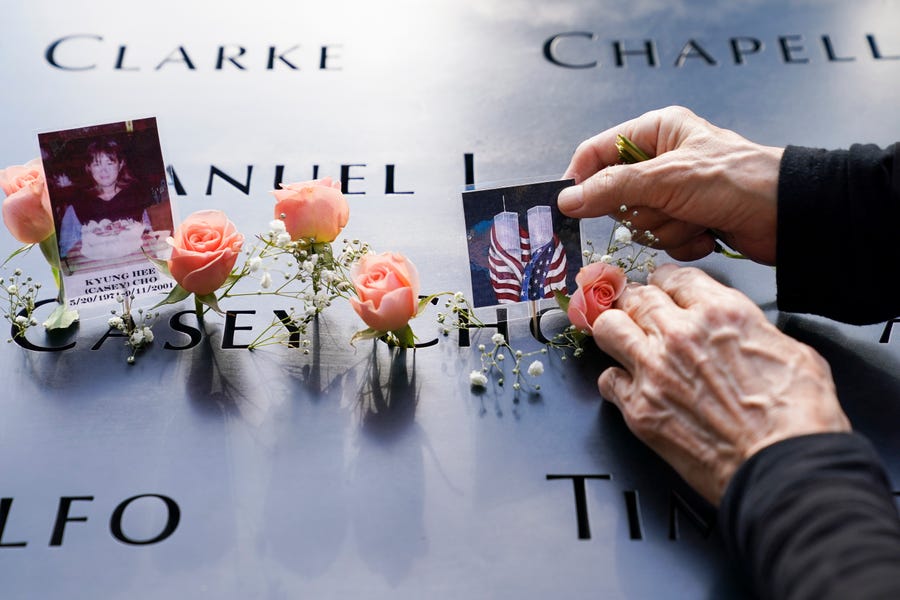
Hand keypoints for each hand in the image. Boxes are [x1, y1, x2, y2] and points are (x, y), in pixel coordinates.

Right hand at [558, 106, 782, 264]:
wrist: (789, 215)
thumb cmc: (736, 179)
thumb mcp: (667, 178)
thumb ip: (612, 188)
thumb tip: (568, 199)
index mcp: (656, 131)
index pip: (597, 152)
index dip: (582, 179)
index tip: (571, 206)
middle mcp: (661, 160)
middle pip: (615, 195)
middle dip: (642, 210)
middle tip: (667, 206)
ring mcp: (674, 193)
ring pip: (639, 223)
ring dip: (666, 228)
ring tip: (696, 218)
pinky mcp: (687, 220)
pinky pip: (661, 239)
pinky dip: (683, 241)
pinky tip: (706, 231)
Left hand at [591, 264, 850, 503]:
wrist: (784, 467)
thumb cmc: (798, 418)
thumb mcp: (792, 350)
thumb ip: (752, 331)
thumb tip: (743, 334)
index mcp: (721, 313)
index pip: (674, 277)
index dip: (668, 282)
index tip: (665, 289)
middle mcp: (680, 335)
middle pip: (636, 297)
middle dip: (637, 301)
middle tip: (639, 311)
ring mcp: (653, 370)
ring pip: (608, 328)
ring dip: (615, 331)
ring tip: (623, 338)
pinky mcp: (639, 408)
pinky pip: (607, 380)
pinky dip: (616, 381)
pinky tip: (628, 386)